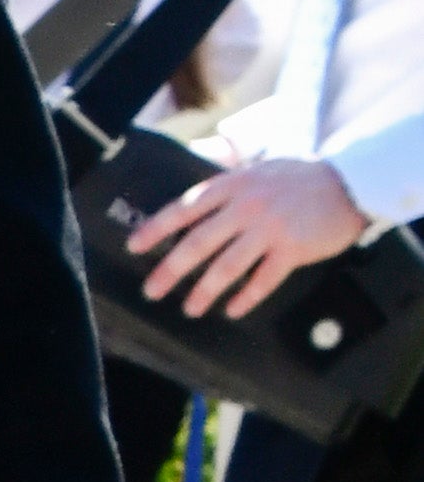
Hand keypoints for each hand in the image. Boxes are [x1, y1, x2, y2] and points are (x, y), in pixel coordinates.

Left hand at [125, 148, 363, 319]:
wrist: (347, 182)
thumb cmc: (297, 179)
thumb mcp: (257, 171)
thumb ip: (225, 187)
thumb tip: (189, 205)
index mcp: (233, 186)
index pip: (185, 208)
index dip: (156, 228)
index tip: (133, 247)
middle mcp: (247, 206)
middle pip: (199, 242)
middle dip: (170, 270)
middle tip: (151, 290)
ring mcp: (270, 228)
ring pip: (227, 266)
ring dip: (204, 291)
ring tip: (189, 308)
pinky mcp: (292, 248)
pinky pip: (262, 280)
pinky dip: (245, 298)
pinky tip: (232, 310)